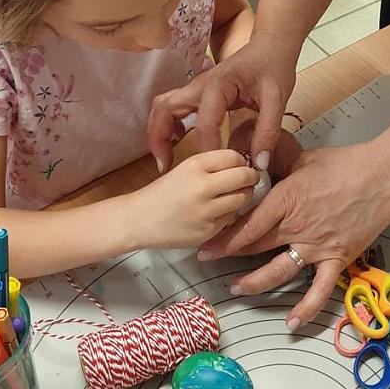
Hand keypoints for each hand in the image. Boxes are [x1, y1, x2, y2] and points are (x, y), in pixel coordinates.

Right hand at [134, 150, 257, 248]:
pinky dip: (229, 214)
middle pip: (244, 177)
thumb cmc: (163, 192)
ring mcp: (207, 211)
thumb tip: (244, 165)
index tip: (240, 166)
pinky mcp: (208, 231)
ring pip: (242, 199)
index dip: (241, 161)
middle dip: (250, 178)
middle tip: (249, 180)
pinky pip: (231, 219)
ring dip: (242, 196)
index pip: (234, 157)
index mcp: (195, 165)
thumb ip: (212, 165)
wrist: (139, 219)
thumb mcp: (185, 169)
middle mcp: (203, 186)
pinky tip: (216, 213)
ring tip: (232, 196)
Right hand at [148, 34, 299, 174]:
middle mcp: (199, 85)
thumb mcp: (278, 98)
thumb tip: (259, 164)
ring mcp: (195, 88)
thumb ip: (269, 131)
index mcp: (218, 85)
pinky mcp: (196, 93)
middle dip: (159, 138)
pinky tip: (176, 144)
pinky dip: (166, 126)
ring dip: (157, 132)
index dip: (207, 150)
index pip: (204, 123)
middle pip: (165, 109)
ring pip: (162, 107)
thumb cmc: (273, 66)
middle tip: (166, 167)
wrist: (270, 45)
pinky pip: (171, 108)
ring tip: (165, 160)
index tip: (214, 173)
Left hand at [196, 140, 389, 329]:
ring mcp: (317, 246)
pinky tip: (292, 323)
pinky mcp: (337, 259)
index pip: (247, 225)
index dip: (223, 238)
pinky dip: (306, 308)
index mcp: (286, 199)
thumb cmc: (346, 163)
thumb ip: (280, 171)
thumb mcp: (304, 160)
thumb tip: (261, 173)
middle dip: (228, 256)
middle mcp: (297, 227)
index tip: (205, 245)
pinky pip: (319, 290)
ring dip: (255, 282)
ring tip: (237, 288)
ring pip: (278, 271)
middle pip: (255, 247)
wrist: (383, 176)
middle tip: (209, 263)